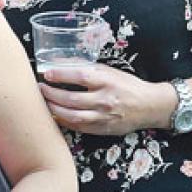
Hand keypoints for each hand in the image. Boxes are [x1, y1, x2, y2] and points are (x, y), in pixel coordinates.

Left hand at [39, 64, 175, 135]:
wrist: (151, 106)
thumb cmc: (127, 85)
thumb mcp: (109, 71)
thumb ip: (86, 68)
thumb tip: (60, 63)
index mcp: (107, 81)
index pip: (79, 76)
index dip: (60, 74)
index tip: (46, 73)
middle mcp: (105, 100)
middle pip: (71, 99)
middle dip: (51, 94)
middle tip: (40, 89)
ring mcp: (104, 117)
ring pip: (73, 116)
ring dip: (54, 109)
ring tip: (44, 102)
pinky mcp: (103, 129)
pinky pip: (79, 127)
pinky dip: (64, 121)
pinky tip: (55, 114)